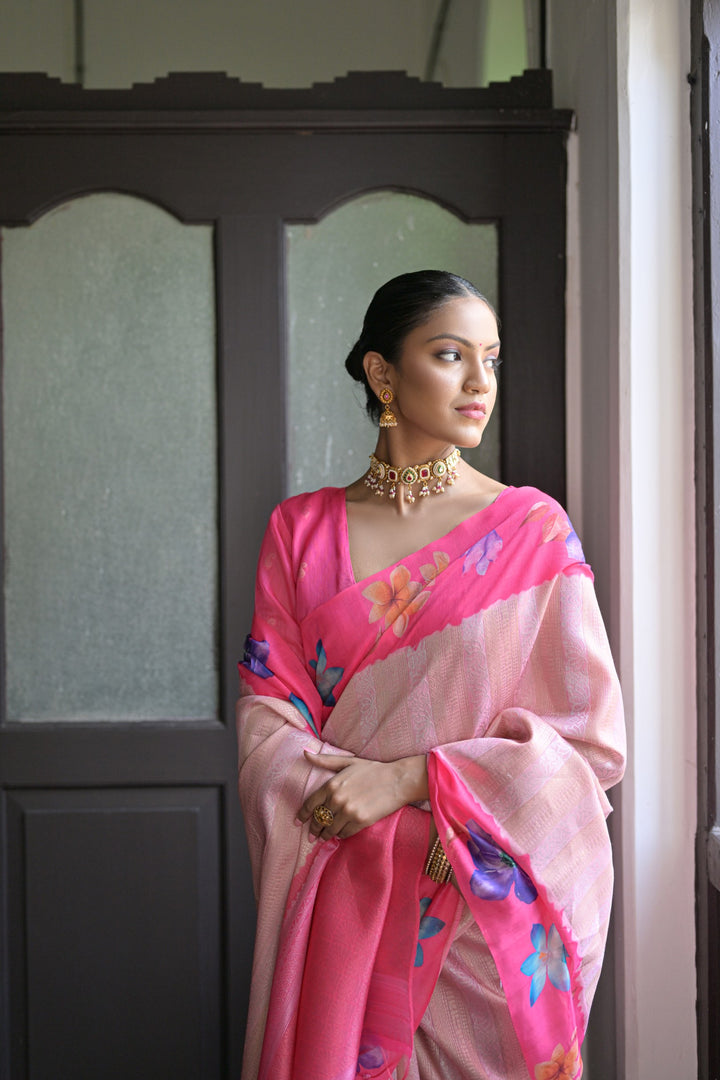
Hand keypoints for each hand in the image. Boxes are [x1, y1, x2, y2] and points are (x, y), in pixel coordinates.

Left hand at [298, 750, 427, 839]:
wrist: (397, 780)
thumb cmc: (373, 770)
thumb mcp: (348, 761)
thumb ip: (325, 760)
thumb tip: (305, 753)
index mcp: (332, 784)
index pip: (310, 804)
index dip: (302, 815)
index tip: (298, 822)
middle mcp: (337, 799)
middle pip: (319, 819)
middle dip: (314, 828)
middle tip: (311, 835)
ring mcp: (348, 811)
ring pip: (330, 829)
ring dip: (326, 834)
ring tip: (324, 837)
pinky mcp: (360, 822)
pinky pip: (344, 834)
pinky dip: (341, 835)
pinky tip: (341, 833)